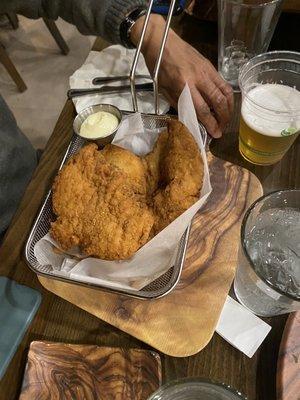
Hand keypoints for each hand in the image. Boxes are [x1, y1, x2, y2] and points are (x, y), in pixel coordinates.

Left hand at [131, 15, 232, 137]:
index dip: (211, 123)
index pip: (202, 109)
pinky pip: (223, 83)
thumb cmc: (159, 67)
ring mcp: (207, 70)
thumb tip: (192, 118)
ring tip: (226, 118)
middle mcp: (199, 78)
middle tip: (222, 129)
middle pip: (218, 102)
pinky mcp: (211, 65)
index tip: (215, 134)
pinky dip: (227, 96)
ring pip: (225, 92)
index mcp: (184, 85)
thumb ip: (179, 103)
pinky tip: (225, 104)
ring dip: (229, 108)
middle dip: (223, 118)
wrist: (162, 41)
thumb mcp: (164, 89)